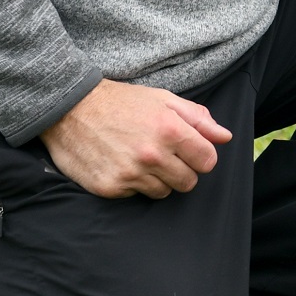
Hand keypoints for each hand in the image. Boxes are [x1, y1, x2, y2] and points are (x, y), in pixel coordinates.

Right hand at [41, 79, 233, 198]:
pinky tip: (121, 164)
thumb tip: (225, 137)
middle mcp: (152, 155)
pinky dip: (132, 184)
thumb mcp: (163, 99)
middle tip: (163, 156)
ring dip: (157, 179)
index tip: (188, 151)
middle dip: (181, 171)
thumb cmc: (121, 102)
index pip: (208, 161)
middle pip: (189, 182)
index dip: (201, 157)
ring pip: (164, 192)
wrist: (70, 109)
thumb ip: (198, 119)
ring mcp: (131, 174)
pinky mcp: (111, 187)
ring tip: (140, 158)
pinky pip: (136, 196)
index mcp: (170, 130)